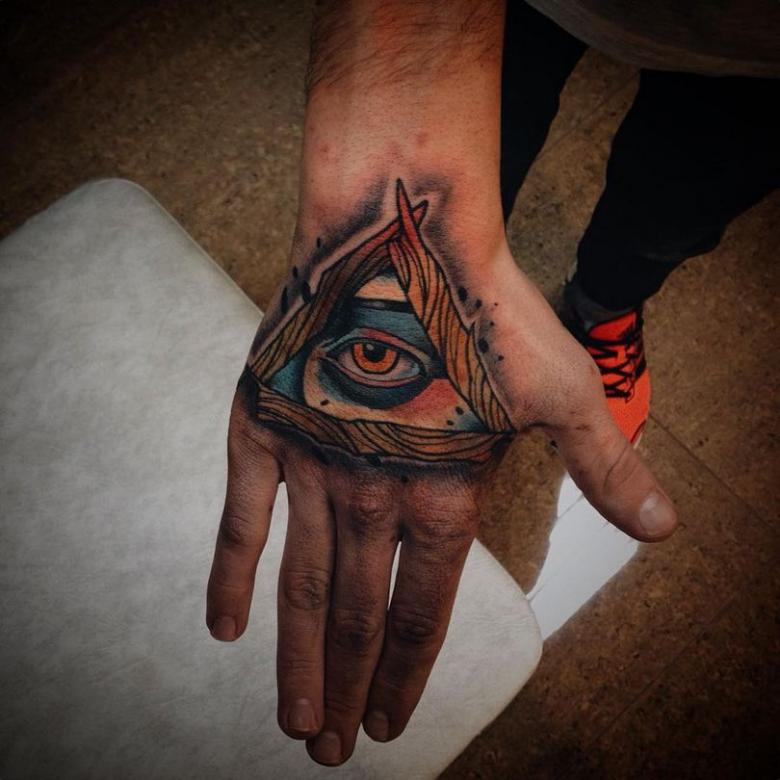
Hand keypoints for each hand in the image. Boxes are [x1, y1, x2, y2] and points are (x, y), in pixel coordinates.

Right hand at [206, 180, 676, 766]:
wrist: (401, 237)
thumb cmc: (485, 310)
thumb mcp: (563, 390)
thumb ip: (606, 467)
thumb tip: (664, 530)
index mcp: (440, 490)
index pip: (422, 608)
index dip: (407, 672)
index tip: (390, 723)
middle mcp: (370, 492)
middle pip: (356, 614)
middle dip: (346, 686)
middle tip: (326, 749)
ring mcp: (310, 462)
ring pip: (302, 583)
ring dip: (296, 656)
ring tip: (291, 716)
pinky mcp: (264, 426)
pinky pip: (241, 516)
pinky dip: (232, 573)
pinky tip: (223, 627)